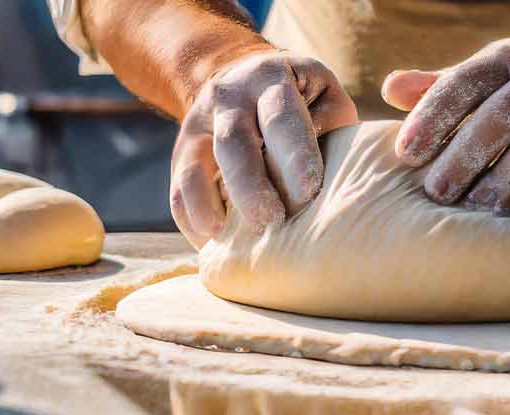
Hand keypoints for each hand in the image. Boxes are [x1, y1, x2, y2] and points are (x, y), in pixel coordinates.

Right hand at [170, 49, 357, 246]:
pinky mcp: (182, 153)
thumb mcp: (322, 94)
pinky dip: (191, 218)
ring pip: (195, 168)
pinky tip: (210, 243)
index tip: (308, 192)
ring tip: (227, 238)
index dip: (294, 156)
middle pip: (232, 143)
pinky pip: (179, 189)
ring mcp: (199, 125)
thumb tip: (331, 177)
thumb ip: (329, 125)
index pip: (281, 117)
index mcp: (271, 78)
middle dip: (251, 186)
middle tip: (271, 222)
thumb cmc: (302, 100)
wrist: (244, 76)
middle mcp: (228, 97)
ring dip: (210, 206)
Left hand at [382, 37, 509, 219]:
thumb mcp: (493, 72)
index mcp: (506, 59)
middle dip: (466, 155)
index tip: (405, 153)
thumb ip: (443, 85)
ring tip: (476, 211)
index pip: (464, 83)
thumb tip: (388, 90)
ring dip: (505, 180)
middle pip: (500, 115)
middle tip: (436, 193)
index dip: (433, 116)